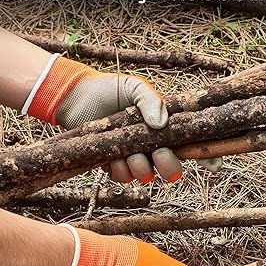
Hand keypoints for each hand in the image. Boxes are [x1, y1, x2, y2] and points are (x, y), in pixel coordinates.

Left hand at [22, 54, 181, 182]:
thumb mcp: (134, 88)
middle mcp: (149, 145)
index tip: (185, 152)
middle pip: (170, 168)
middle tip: (158, 154)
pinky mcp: (111, 164)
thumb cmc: (109, 89)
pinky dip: (121, 171)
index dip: (188, 153)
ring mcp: (131, 156)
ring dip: (141, 169)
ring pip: (146, 175)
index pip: (183, 145)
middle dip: (167, 166)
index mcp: (161, 128)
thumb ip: (151, 101)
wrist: (77, 97)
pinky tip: (114, 159)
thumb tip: (161, 124)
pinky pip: (123, 178)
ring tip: (131, 155)